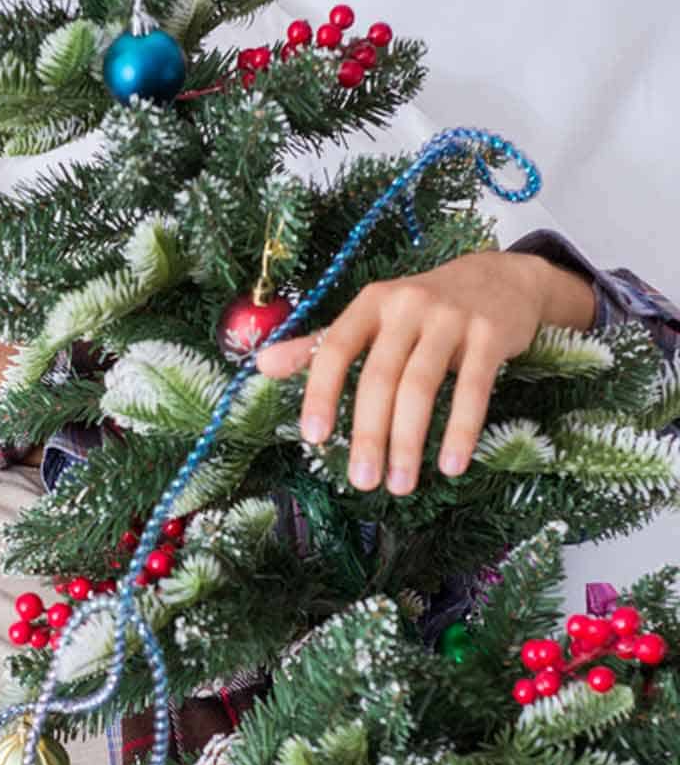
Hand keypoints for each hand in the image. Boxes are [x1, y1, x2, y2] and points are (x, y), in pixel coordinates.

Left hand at [254, 249, 596, 494]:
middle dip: (368, 433)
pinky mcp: (492, 335)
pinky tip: (451, 465)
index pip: (335, 348)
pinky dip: (462, 430)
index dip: (321, 392)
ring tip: (400, 485)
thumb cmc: (423, 309)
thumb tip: (261, 366)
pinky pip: (474, 389)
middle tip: (361, 481)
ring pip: (421, 386)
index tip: (314, 437)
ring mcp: (451, 318)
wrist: (503, 278)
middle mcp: (407, 305)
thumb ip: (319, 345)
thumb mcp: (370, 317)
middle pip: (379, 376)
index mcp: (370, 304)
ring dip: (409, 441)